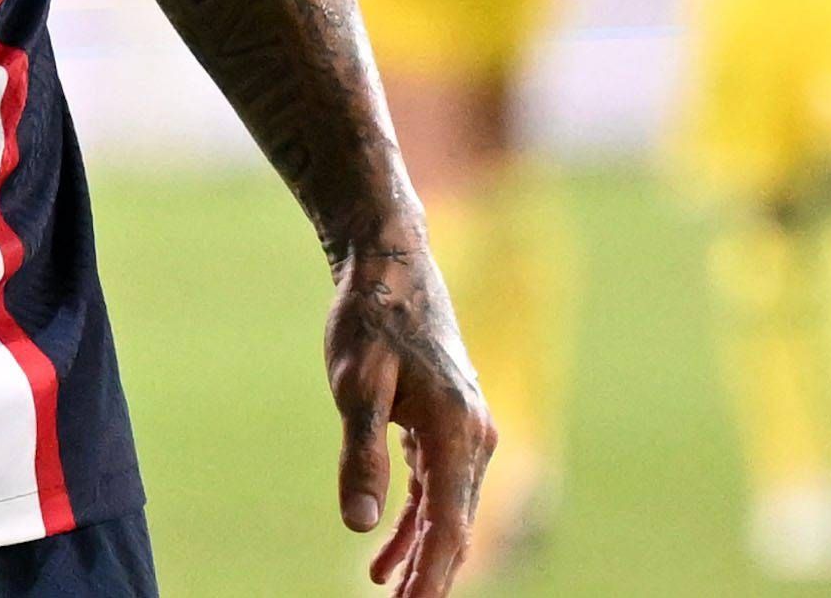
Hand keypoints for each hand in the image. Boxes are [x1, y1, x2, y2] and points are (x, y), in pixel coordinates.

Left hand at [325, 241, 496, 597]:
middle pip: (455, 526)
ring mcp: (465, 430)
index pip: (449, 525)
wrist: (390, 263)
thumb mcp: (356, 388)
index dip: (432, 578)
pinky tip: (386, 554)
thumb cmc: (372, 319)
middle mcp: (474, 435)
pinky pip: (437, 488)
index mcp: (457, 431)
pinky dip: (416, 523)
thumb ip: (361, 457)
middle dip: (430, 578)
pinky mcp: (448, 423)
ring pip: (448, 511)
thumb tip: (360, 525)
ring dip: (422, 557)